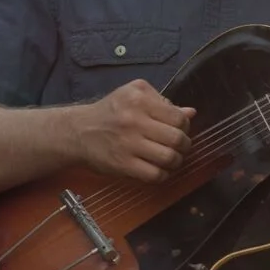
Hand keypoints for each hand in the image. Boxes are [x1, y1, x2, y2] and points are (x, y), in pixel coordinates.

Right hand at [69, 79, 194, 182]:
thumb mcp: (134, 95)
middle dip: (185, 145)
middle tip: (180, 147)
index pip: (178, 118)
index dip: (185, 126)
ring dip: (176, 161)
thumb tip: (191, 113)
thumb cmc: (111, 111)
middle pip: (177, 139)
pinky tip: (159, 169)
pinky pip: (154, 174)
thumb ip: (163, 102)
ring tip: (172, 158)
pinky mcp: (122, 164)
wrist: (78, 131)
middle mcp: (134, 121)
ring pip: (169, 158)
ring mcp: (128, 144)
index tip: (180, 130)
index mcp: (139, 100)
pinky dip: (163, 175)